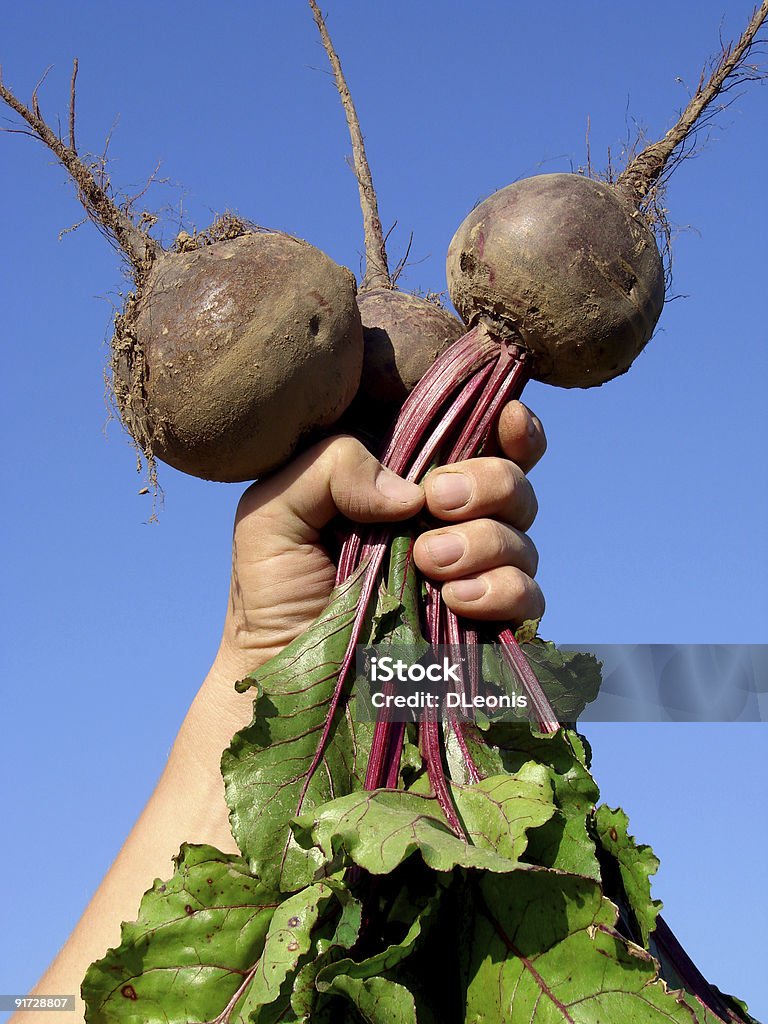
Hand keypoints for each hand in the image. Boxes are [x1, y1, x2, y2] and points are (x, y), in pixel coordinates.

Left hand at [216, 400, 545, 681]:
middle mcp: (450, 522)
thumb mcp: (274, 510)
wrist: (287, 675)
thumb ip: (331, 466)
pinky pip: (528, 596)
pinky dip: (502, 590)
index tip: (506, 419)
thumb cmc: (274, 588)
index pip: (476, 438)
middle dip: (487, 482)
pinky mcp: (487, 624)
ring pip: (522, 537)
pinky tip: (456, 600)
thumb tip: (411, 491)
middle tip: (437, 502)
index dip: (506, 425)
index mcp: (407, 481)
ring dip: (483, 541)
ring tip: (428, 562)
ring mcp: (473, 573)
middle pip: (512, 480)